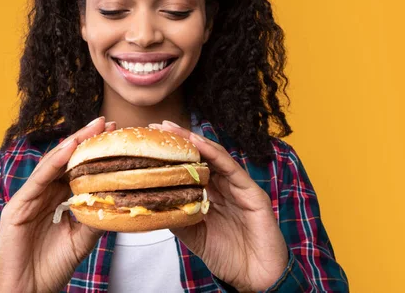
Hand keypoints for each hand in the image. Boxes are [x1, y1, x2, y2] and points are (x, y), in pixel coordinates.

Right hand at [0, 117, 114, 292]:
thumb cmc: (50, 268)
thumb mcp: (82, 240)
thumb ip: (95, 218)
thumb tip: (120, 199)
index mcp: (56, 201)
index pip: (77, 170)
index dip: (95, 153)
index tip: (117, 136)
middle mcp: (42, 195)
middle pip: (66, 162)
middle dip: (86, 140)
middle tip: (108, 122)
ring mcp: (28, 199)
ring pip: (52, 166)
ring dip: (73, 144)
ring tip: (93, 128)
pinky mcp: (16, 208)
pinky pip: (37, 180)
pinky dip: (54, 163)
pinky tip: (69, 148)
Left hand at [150, 121, 287, 291]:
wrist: (255, 277)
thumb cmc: (228, 256)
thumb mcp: (193, 235)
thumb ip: (177, 217)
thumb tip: (151, 203)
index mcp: (212, 195)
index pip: (190, 168)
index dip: (171, 154)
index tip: (149, 141)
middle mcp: (225, 187)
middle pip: (201, 156)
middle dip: (179, 140)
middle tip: (156, 127)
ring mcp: (239, 187)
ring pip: (215, 157)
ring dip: (194, 141)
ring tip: (173, 130)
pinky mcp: (253, 192)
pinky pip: (232, 168)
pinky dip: (215, 154)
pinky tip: (198, 143)